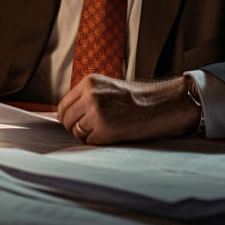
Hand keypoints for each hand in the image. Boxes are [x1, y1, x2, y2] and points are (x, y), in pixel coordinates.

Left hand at [56, 75, 199, 144]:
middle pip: (67, 120)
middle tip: (90, 130)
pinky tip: (113, 134)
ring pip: (77, 132)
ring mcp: (96, 112)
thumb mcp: (108, 89)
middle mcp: (90, 96)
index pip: (64, 105)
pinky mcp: (104, 129)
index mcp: (89, 83)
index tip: (73, 123)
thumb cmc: (137, 99)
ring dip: (87, 135)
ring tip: (105, 129)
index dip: (67, 117)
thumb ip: (87, 97)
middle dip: (75, 128)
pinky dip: (98, 141)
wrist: (161, 104)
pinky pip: (90, 141)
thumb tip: (65, 115)